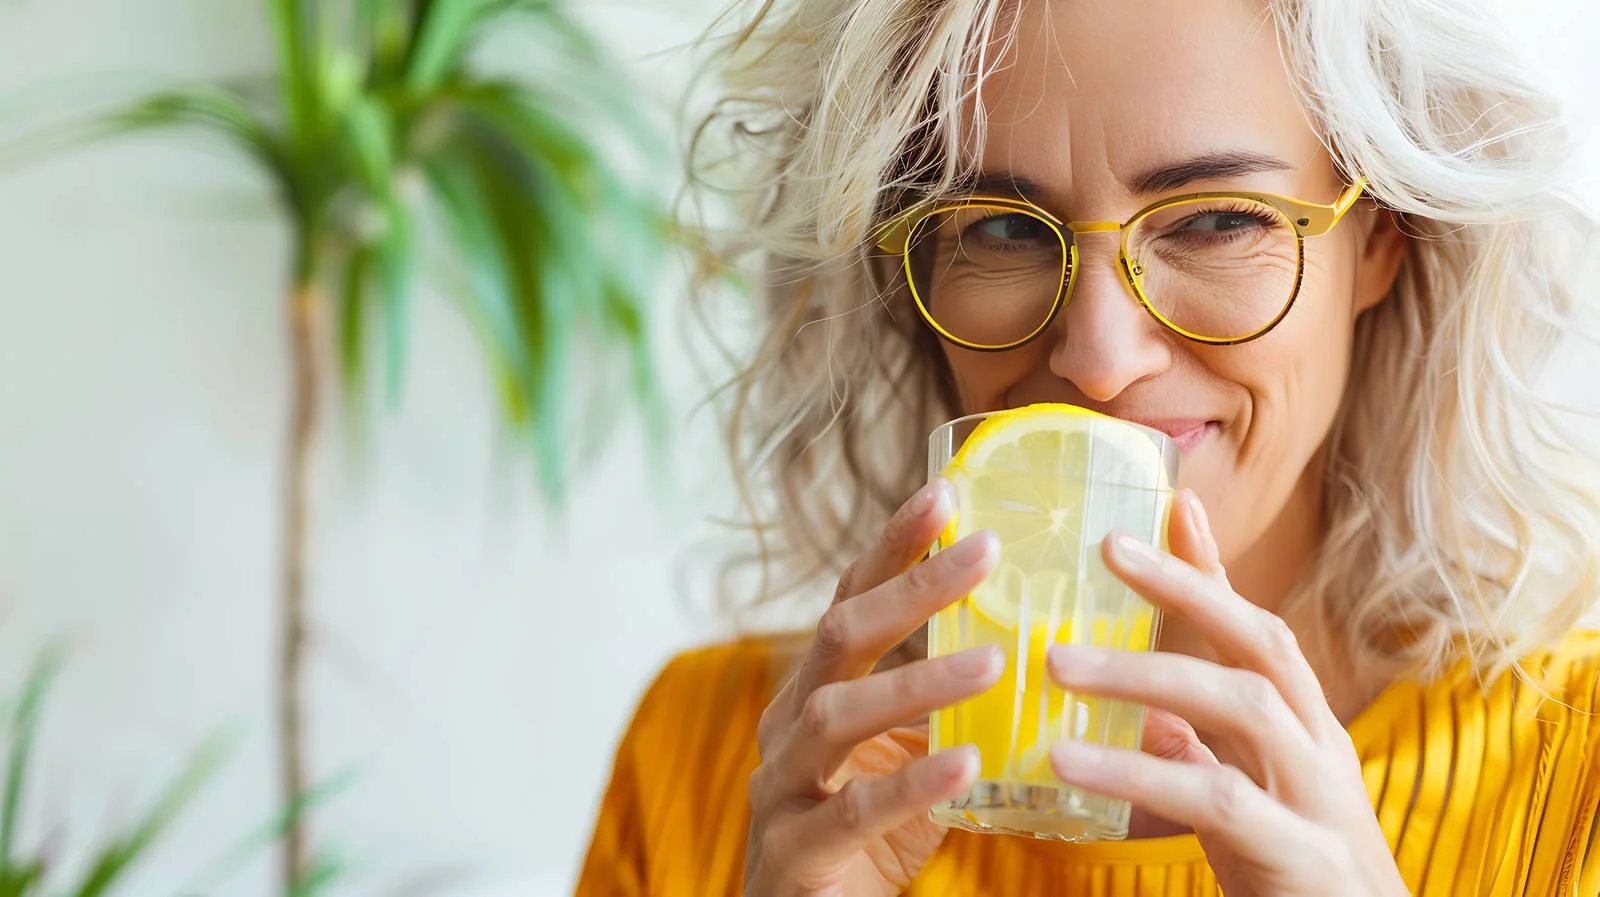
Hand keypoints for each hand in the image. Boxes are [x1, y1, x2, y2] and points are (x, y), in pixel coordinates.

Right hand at [743, 479, 1002, 896]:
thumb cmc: (868, 839)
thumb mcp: (914, 756)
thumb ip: (957, 708)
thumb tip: (1059, 653)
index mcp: (816, 691)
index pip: (851, 599)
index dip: (894, 545)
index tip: (948, 490)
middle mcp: (788, 726)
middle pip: (839, 636)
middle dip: (910, 589)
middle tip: (986, 550)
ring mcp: (781, 787)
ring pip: (835, 717)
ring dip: (916, 683)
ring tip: (995, 661)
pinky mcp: (792, 852)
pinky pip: (849, 811)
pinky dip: (907, 784)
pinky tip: (965, 763)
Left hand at [1045, 489, 1406, 896]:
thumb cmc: (1298, 880)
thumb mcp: (1246, 803)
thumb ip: (1201, 754)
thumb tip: (1141, 716)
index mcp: (1305, 730)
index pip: (1258, 630)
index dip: (1215, 568)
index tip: (1173, 503)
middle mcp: (1321, 750)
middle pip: (1262, 643)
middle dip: (1189, 587)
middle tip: (1109, 545)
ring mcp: (1320, 800)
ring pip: (1242, 707)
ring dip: (1147, 675)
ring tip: (1058, 664)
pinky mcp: (1303, 855)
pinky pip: (1217, 801)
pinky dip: (1139, 774)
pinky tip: (1068, 762)